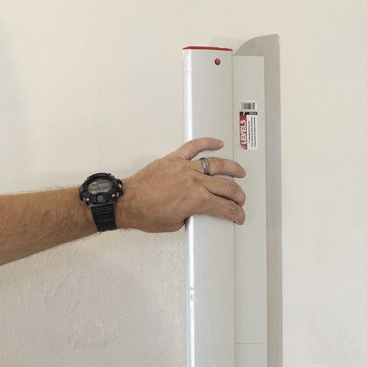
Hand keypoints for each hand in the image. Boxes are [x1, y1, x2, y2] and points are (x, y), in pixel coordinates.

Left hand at [118, 138, 245, 232]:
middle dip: (238, 195)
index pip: (224, 207)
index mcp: (196, 201)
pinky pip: (194, 146)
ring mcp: (185, 168)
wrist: (127, 203)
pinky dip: (207, 142)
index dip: (235, 213)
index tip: (238, 215)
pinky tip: (217, 143)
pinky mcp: (174, 159)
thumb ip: (192, 215)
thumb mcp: (176, 224)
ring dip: (232, 169)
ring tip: (239, 172)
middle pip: (226, 186)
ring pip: (216, 164)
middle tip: (239, 199)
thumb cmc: (146, 214)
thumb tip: (199, 211)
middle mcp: (193, 182)